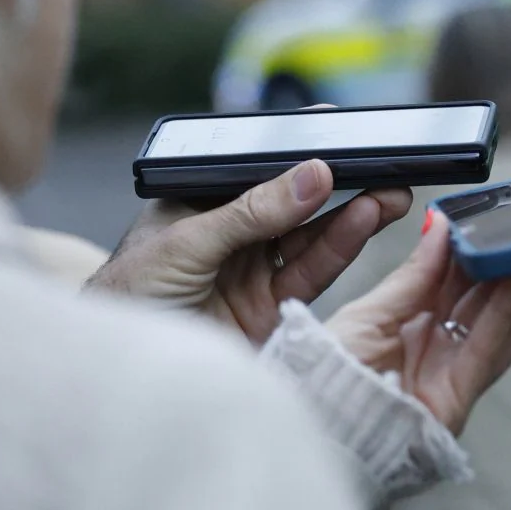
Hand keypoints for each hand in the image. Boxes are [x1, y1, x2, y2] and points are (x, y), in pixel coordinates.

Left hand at [88, 160, 411, 345]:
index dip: (299, 153)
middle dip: (341, 184)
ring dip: (353, 216)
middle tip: (385, 166)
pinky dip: (342, 249)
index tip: (342, 132)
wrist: (122, 376)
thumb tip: (313, 174)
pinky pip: (313, 274)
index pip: (257, 170)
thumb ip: (251, 211)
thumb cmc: (127, 298)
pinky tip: (365, 221)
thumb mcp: (185, 242)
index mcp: (201, 204)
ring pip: (312, 238)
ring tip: (388, 195)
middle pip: (295, 204)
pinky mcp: (271, 311)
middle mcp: (231, 234)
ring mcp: (252, 273)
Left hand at [324, 212, 510, 435]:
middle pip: (483, 303)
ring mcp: (450, 375)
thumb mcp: (368, 314)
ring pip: (499, 322)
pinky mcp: (459, 398)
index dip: (477, 254)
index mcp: (408, 330)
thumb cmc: (322, 379)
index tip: (498, 221)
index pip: (452, 285)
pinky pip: (493, 345)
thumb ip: (412, 277)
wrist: (313, 433)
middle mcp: (434, 352)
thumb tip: (440, 228)